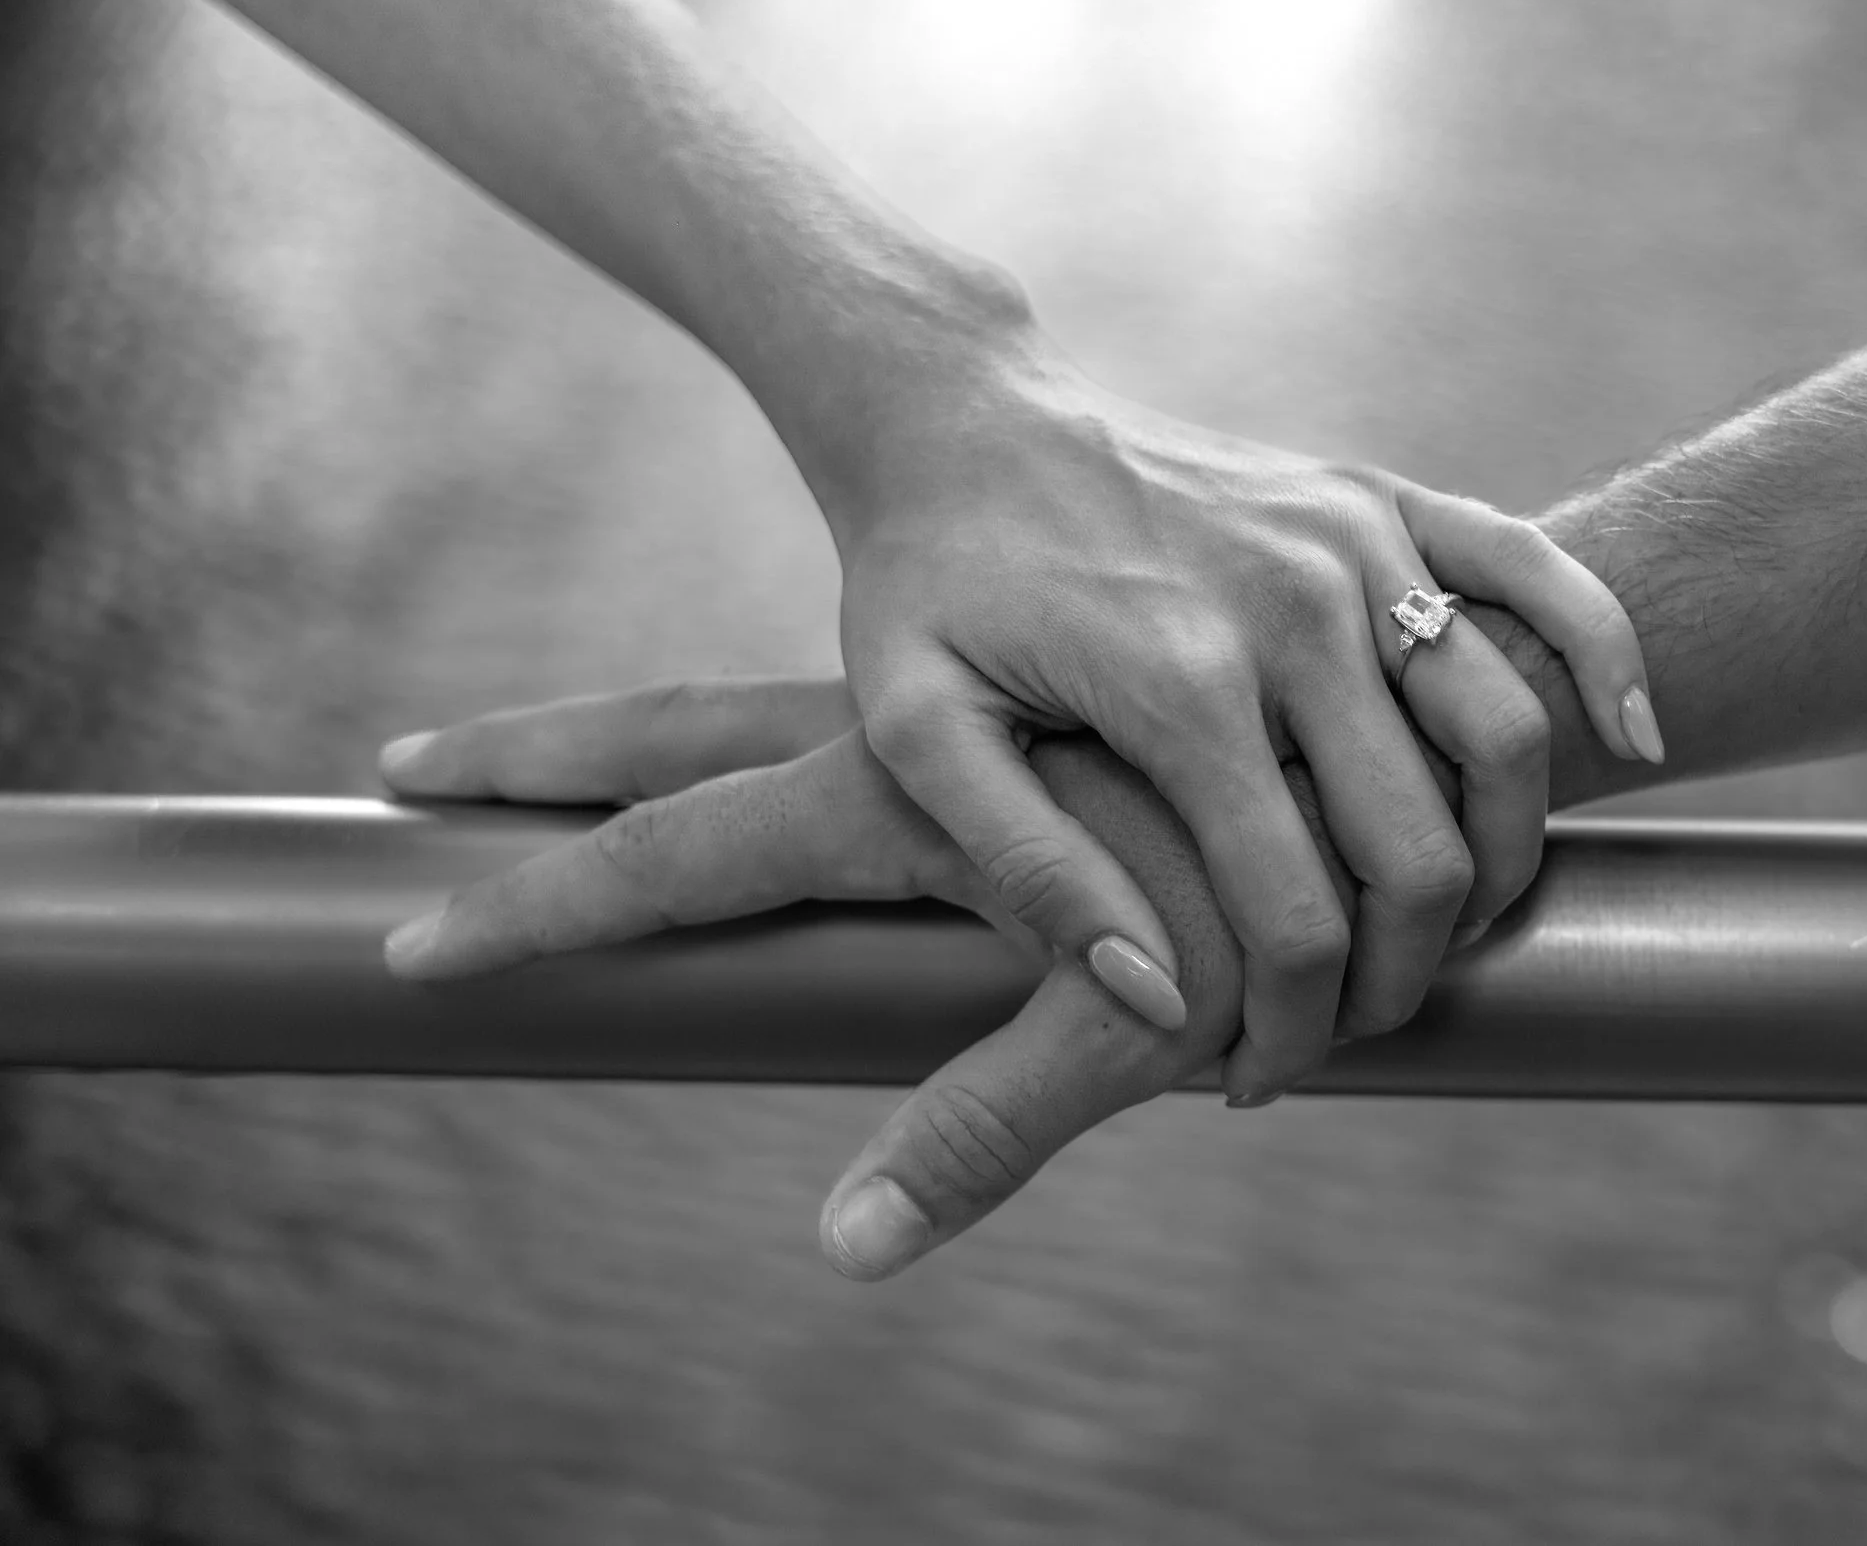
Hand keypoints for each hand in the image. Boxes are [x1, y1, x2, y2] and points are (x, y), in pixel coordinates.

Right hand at [369, 675, 1296, 1280]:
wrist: (1366, 734)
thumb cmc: (1260, 883)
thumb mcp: (1116, 1017)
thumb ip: (980, 1121)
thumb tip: (839, 1250)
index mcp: (890, 807)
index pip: (672, 859)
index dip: (540, 910)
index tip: (407, 942)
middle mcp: (899, 750)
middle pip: (676, 742)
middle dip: (542, 762)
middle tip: (411, 769)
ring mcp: (951, 728)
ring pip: (752, 710)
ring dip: (638, 737)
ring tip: (548, 761)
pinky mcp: (1009, 721)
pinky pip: (853, 718)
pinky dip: (768, 730)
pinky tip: (766, 749)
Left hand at [766, 331, 1659, 1103]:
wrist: (963, 414)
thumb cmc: (927, 583)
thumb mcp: (920, 734)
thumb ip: (1036, 870)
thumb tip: (1159, 999)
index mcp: (1180, 680)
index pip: (1297, 913)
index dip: (1294, 1031)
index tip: (1251, 1081)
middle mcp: (1294, 606)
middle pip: (1424, 851)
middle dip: (1398, 978)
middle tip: (1341, 1026)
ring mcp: (1353, 539)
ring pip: (1507, 738)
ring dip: (1499, 864)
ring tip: (1439, 934)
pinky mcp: (1382, 496)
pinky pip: (1539, 574)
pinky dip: (1608, 655)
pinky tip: (1634, 737)